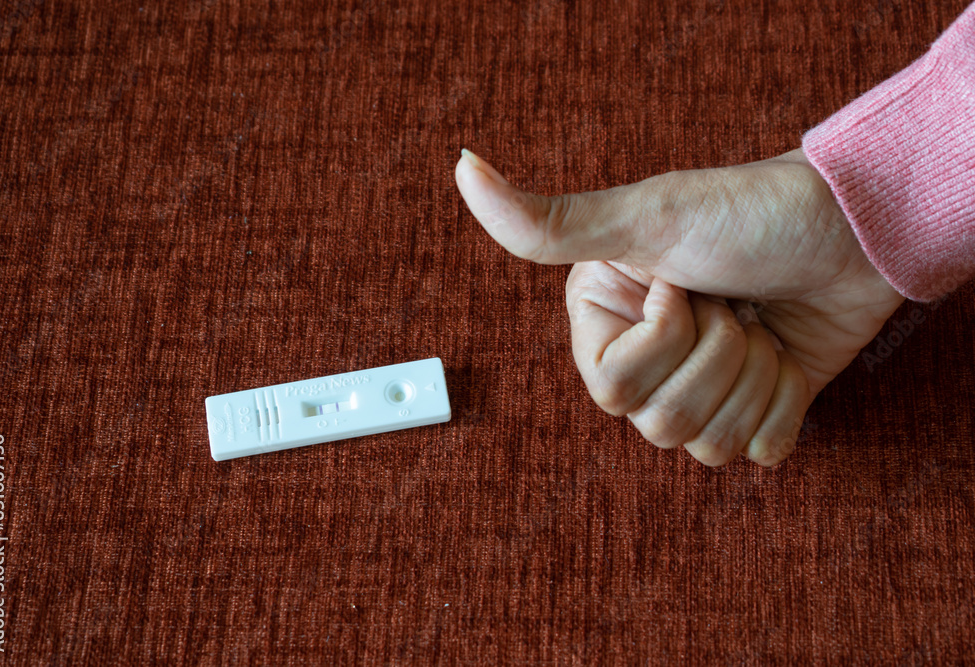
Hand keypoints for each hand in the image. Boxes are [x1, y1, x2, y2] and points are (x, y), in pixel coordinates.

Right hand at [455, 148, 904, 465]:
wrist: (855, 228)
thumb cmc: (749, 212)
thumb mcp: (646, 217)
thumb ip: (549, 220)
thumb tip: (463, 168)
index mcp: (606, 320)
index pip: (612, 389)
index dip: (662, 343)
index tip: (685, 286)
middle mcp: (647, 359)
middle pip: (662, 424)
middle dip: (717, 357)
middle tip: (731, 302)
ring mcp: (704, 388)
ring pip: (709, 444)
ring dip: (754, 376)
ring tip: (760, 321)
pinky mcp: (755, 410)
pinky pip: (760, 451)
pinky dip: (786, 402)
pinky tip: (787, 353)